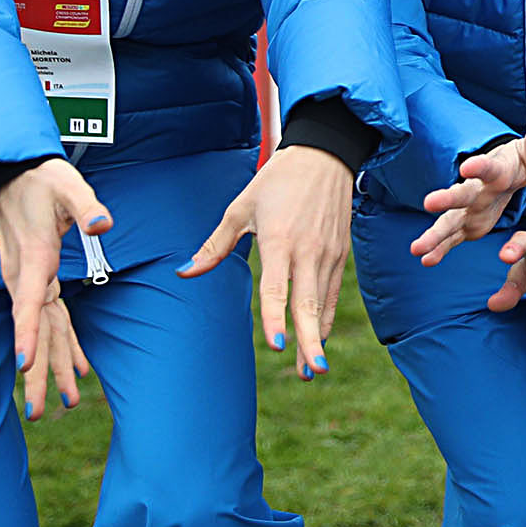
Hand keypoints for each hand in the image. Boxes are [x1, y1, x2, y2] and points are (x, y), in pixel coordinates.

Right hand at [0, 156, 109, 400]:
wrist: (8, 175)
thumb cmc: (40, 179)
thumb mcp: (65, 183)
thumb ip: (86, 205)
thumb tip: (104, 224)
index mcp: (33, 260)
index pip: (28, 304)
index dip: (27, 335)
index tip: (25, 367)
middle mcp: (25, 278)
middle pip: (33, 332)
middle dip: (37, 374)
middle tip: (40, 414)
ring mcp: (28, 282)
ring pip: (42, 331)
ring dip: (49, 368)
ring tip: (58, 405)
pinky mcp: (36, 280)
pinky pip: (49, 320)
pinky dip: (62, 344)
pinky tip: (76, 369)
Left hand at [180, 141, 355, 378]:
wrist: (324, 155)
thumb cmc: (277, 180)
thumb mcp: (241, 207)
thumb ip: (215, 245)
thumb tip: (185, 273)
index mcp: (279, 240)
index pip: (277, 288)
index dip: (276, 317)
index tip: (275, 345)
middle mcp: (307, 251)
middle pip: (309, 303)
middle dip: (310, 340)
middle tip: (311, 371)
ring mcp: (328, 253)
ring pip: (323, 303)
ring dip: (319, 336)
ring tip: (313, 369)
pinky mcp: (340, 253)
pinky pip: (333, 292)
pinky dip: (325, 317)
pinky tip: (320, 337)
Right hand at [413, 116, 525, 263]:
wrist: (503, 174)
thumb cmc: (517, 164)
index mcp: (495, 172)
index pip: (488, 168)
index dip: (479, 167)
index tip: (467, 168)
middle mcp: (476, 190)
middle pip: (461, 195)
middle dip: (447, 200)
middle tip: (428, 203)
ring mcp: (468, 209)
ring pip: (449, 222)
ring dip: (435, 235)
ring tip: (416, 249)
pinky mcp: (466, 225)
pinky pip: (452, 239)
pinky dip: (439, 249)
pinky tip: (424, 259)